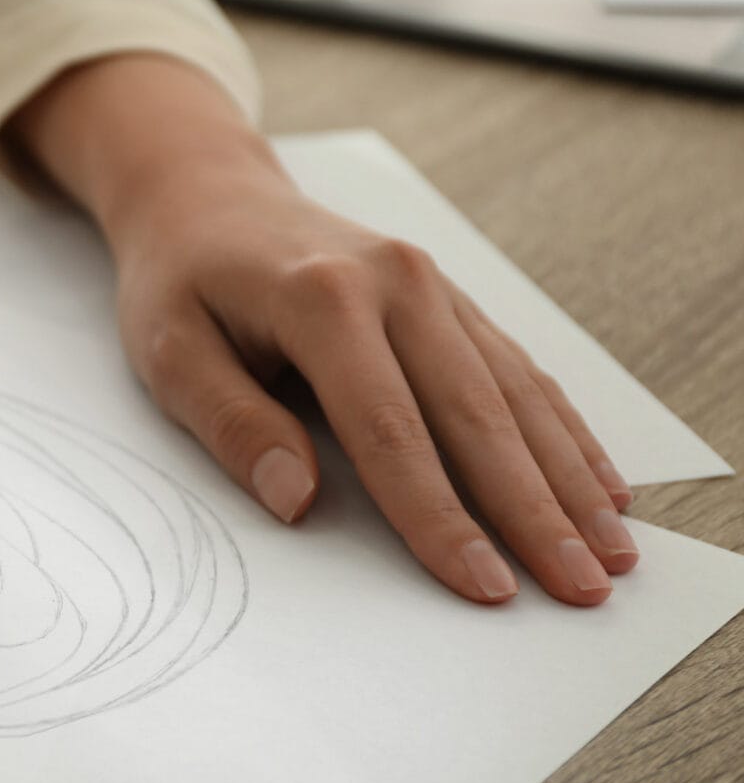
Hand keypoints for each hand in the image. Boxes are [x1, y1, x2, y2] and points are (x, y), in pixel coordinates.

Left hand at [10, 54, 635, 605]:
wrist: (205, 194)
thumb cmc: (180, 281)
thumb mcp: (170, 350)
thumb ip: (232, 423)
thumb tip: (298, 501)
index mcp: (320, 297)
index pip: (389, 429)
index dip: (438, 515)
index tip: (483, 585)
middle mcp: (393, 283)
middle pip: (476, 414)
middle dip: (533, 511)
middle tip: (582, 588)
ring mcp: (430, 284)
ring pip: (514, 393)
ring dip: (567, 478)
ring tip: (613, 554)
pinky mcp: (446, 297)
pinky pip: (516, 368)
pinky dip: (562, 431)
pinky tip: (600, 484)